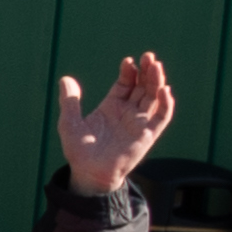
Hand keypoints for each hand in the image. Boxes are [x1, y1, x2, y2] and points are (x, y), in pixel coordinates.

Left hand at [57, 49, 177, 196]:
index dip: (129, 72)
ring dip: (157, 82)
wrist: (89, 174)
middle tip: (149, 57)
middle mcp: (128, 112)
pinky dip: (166, 104)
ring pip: (154, 97)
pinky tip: (164, 90)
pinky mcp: (147, 135)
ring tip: (156, 66)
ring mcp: (139, 123)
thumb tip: (65, 79)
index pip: (125, 84)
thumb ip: (69, 101)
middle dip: (147, 71)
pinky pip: (161, 118)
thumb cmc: (79, 151)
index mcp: (112, 107)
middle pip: (142, 87)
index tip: (128, 61)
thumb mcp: (70, 123)